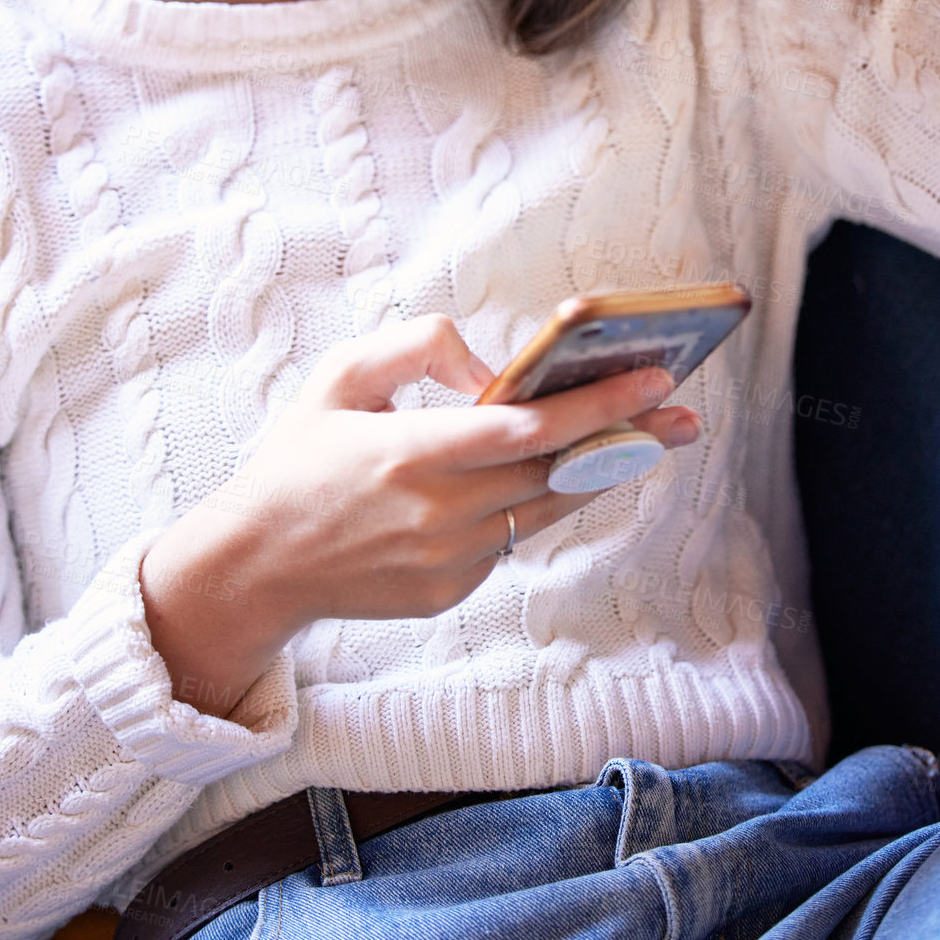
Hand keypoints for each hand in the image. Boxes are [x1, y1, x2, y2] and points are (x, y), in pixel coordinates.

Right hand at [139, 314, 700, 715]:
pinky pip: (511, 539)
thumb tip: (492, 368)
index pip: (528, 428)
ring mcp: (447, 562)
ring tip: (653, 438)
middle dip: (627, 437)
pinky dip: (540, 503)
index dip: (597, 405)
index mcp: (410, 453)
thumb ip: (419, 347)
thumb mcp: (341, 376)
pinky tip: (567, 474)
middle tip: (684, 410)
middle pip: (557, 472)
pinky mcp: (448, 592)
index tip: (653, 380)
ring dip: (601, 472)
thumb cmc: (299, 458)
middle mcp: (438, 514)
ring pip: (547, 510)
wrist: (255, 566)